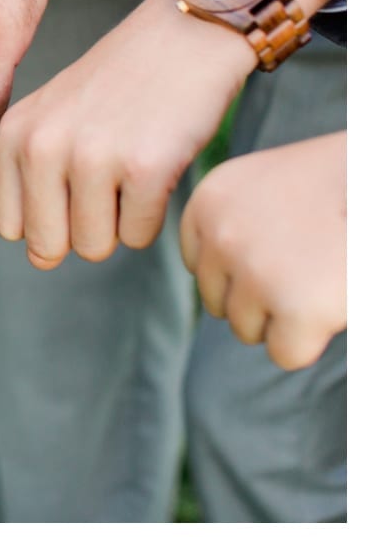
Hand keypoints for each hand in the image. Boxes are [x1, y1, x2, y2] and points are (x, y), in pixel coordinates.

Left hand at [0, 0, 334, 269]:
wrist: (188, 33)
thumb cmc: (122, 83)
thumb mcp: (54, 117)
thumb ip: (33, 182)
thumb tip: (40, 261)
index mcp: (14, 134)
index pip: (11, 225)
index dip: (48, 217)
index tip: (75, 182)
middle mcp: (43, 145)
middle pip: (48, 247)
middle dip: (83, 228)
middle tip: (108, 177)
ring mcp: (92, 156)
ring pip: (95, 246)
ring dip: (120, 220)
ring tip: (131, 165)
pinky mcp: (145, 167)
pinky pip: (140, 236)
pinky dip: (155, 213)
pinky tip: (159, 162)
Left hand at [180, 132, 345, 370]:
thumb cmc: (336, 182)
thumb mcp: (265, 185)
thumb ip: (231, 224)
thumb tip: (217, 280)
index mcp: (209, 201)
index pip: (200, 266)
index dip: (241, 270)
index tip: (282, 251)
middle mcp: (221, 235)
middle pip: (217, 301)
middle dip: (258, 298)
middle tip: (307, 269)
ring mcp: (255, 273)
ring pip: (246, 330)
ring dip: (282, 320)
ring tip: (320, 279)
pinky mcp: (296, 309)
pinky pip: (285, 354)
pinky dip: (310, 342)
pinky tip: (331, 304)